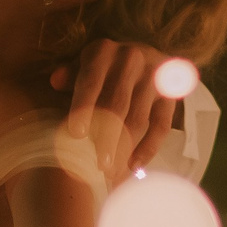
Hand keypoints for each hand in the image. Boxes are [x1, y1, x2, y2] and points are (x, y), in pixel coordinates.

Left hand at [55, 38, 177, 170]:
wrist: (148, 56)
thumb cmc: (106, 67)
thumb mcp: (87, 64)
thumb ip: (72, 75)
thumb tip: (55, 82)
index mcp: (103, 51)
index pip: (91, 82)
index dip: (83, 107)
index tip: (77, 134)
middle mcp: (131, 59)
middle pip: (117, 105)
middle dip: (107, 139)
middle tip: (99, 167)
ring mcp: (154, 76)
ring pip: (138, 119)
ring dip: (125, 150)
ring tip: (112, 175)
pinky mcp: (171, 94)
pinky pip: (162, 125)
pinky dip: (149, 148)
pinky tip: (134, 166)